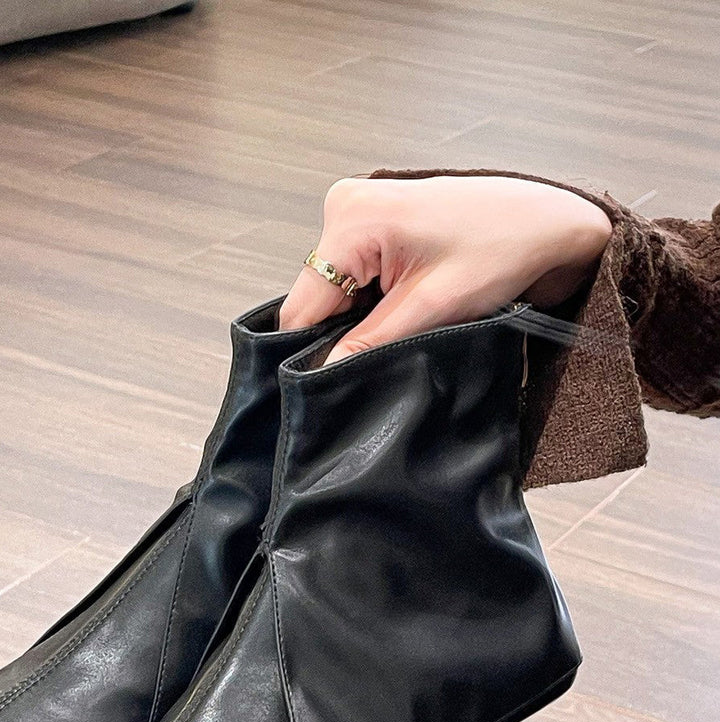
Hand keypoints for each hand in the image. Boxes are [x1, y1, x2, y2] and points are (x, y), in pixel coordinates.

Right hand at [279, 175, 612, 362]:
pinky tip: (408, 306)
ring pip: (336, 292)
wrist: (550, 224)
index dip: (312, 351)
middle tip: (388, 349)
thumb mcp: (431, 307)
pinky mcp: (376, 223)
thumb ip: (369, 344)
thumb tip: (324, 376)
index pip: (302, 306)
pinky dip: (375, 301)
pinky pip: (356, 278)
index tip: (335, 382)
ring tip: (408, 323)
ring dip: (364, 318)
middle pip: (317, 298)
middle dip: (344, 332)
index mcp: (351, 219)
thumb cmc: (504, 246)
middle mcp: (345, 208)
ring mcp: (360, 213)